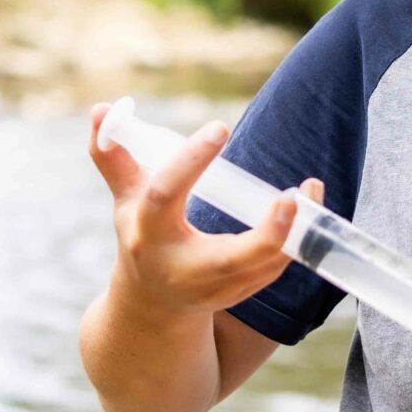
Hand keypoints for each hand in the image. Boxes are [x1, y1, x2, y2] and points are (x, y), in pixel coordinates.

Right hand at [86, 104, 322, 320]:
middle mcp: (178, 266)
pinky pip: (270, 271)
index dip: (191, 161)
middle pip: (227, 259)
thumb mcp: (125, 199)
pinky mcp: (234, 296)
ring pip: (259, 268)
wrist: (151, 301)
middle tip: (292, 196)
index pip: (165, 194)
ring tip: (311, 189)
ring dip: (292, 233)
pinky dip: (292, 243)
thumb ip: (112, 157)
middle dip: (266, 232)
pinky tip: (306, 212)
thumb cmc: (141, 234)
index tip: (221, 127)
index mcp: (147, 232)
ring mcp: (210, 289)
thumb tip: (101, 110)